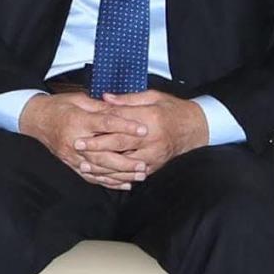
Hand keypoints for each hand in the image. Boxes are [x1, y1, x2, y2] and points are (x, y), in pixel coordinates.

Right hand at [19, 93, 149, 188]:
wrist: (36, 119)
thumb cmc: (58, 107)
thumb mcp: (80, 100)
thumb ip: (101, 107)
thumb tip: (122, 110)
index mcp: (78, 121)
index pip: (106, 124)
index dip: (126, 127)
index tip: (143, 130)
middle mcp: (75, 141)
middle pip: (104, 154)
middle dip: (125, 161)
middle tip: (143, 164)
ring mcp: (72, 156)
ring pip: (99, 169)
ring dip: (121, 175)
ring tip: (138, 176)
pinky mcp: (71, 164)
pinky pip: (91, 177)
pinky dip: (108, 182)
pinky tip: (123, 184)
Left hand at [76, 90, 208, 176]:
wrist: (195, 128)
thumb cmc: (172, 109)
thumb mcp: (153, 96)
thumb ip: (128, 100)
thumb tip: (105, 98)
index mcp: (150, 118)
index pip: (120, 123)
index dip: (100, 127)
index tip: (83, 130)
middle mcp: (152, 138)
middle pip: (119, 144)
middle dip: (96, 147)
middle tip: (78, 147)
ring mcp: (154, 154)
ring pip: (125, 163)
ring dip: (103, 166)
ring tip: (85, 165)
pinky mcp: (155, 165)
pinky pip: (134, 174)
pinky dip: (118, 176)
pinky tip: (104, 176)